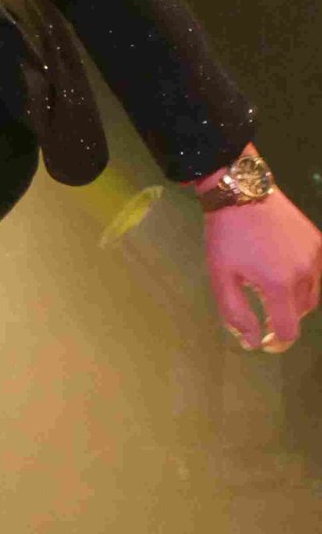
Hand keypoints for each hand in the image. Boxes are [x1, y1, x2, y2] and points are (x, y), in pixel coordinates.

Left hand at [204, 188, 321, 350]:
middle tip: (263, 307)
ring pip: (312, 293)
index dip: (277, 340)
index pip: (289, 329)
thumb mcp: (221, 277)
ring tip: (271, 288)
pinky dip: (304, 279)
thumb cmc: (226, 236)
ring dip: (295, 299)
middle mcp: (305, 272)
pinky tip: (284, 270)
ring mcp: (315, 255)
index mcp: (280, 284)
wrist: (241, 191)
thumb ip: (236, 313)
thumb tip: (252, 342)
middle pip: (302, 312)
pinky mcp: (318, 241)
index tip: (265, 340)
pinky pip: (317, 272)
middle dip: (284, 316)